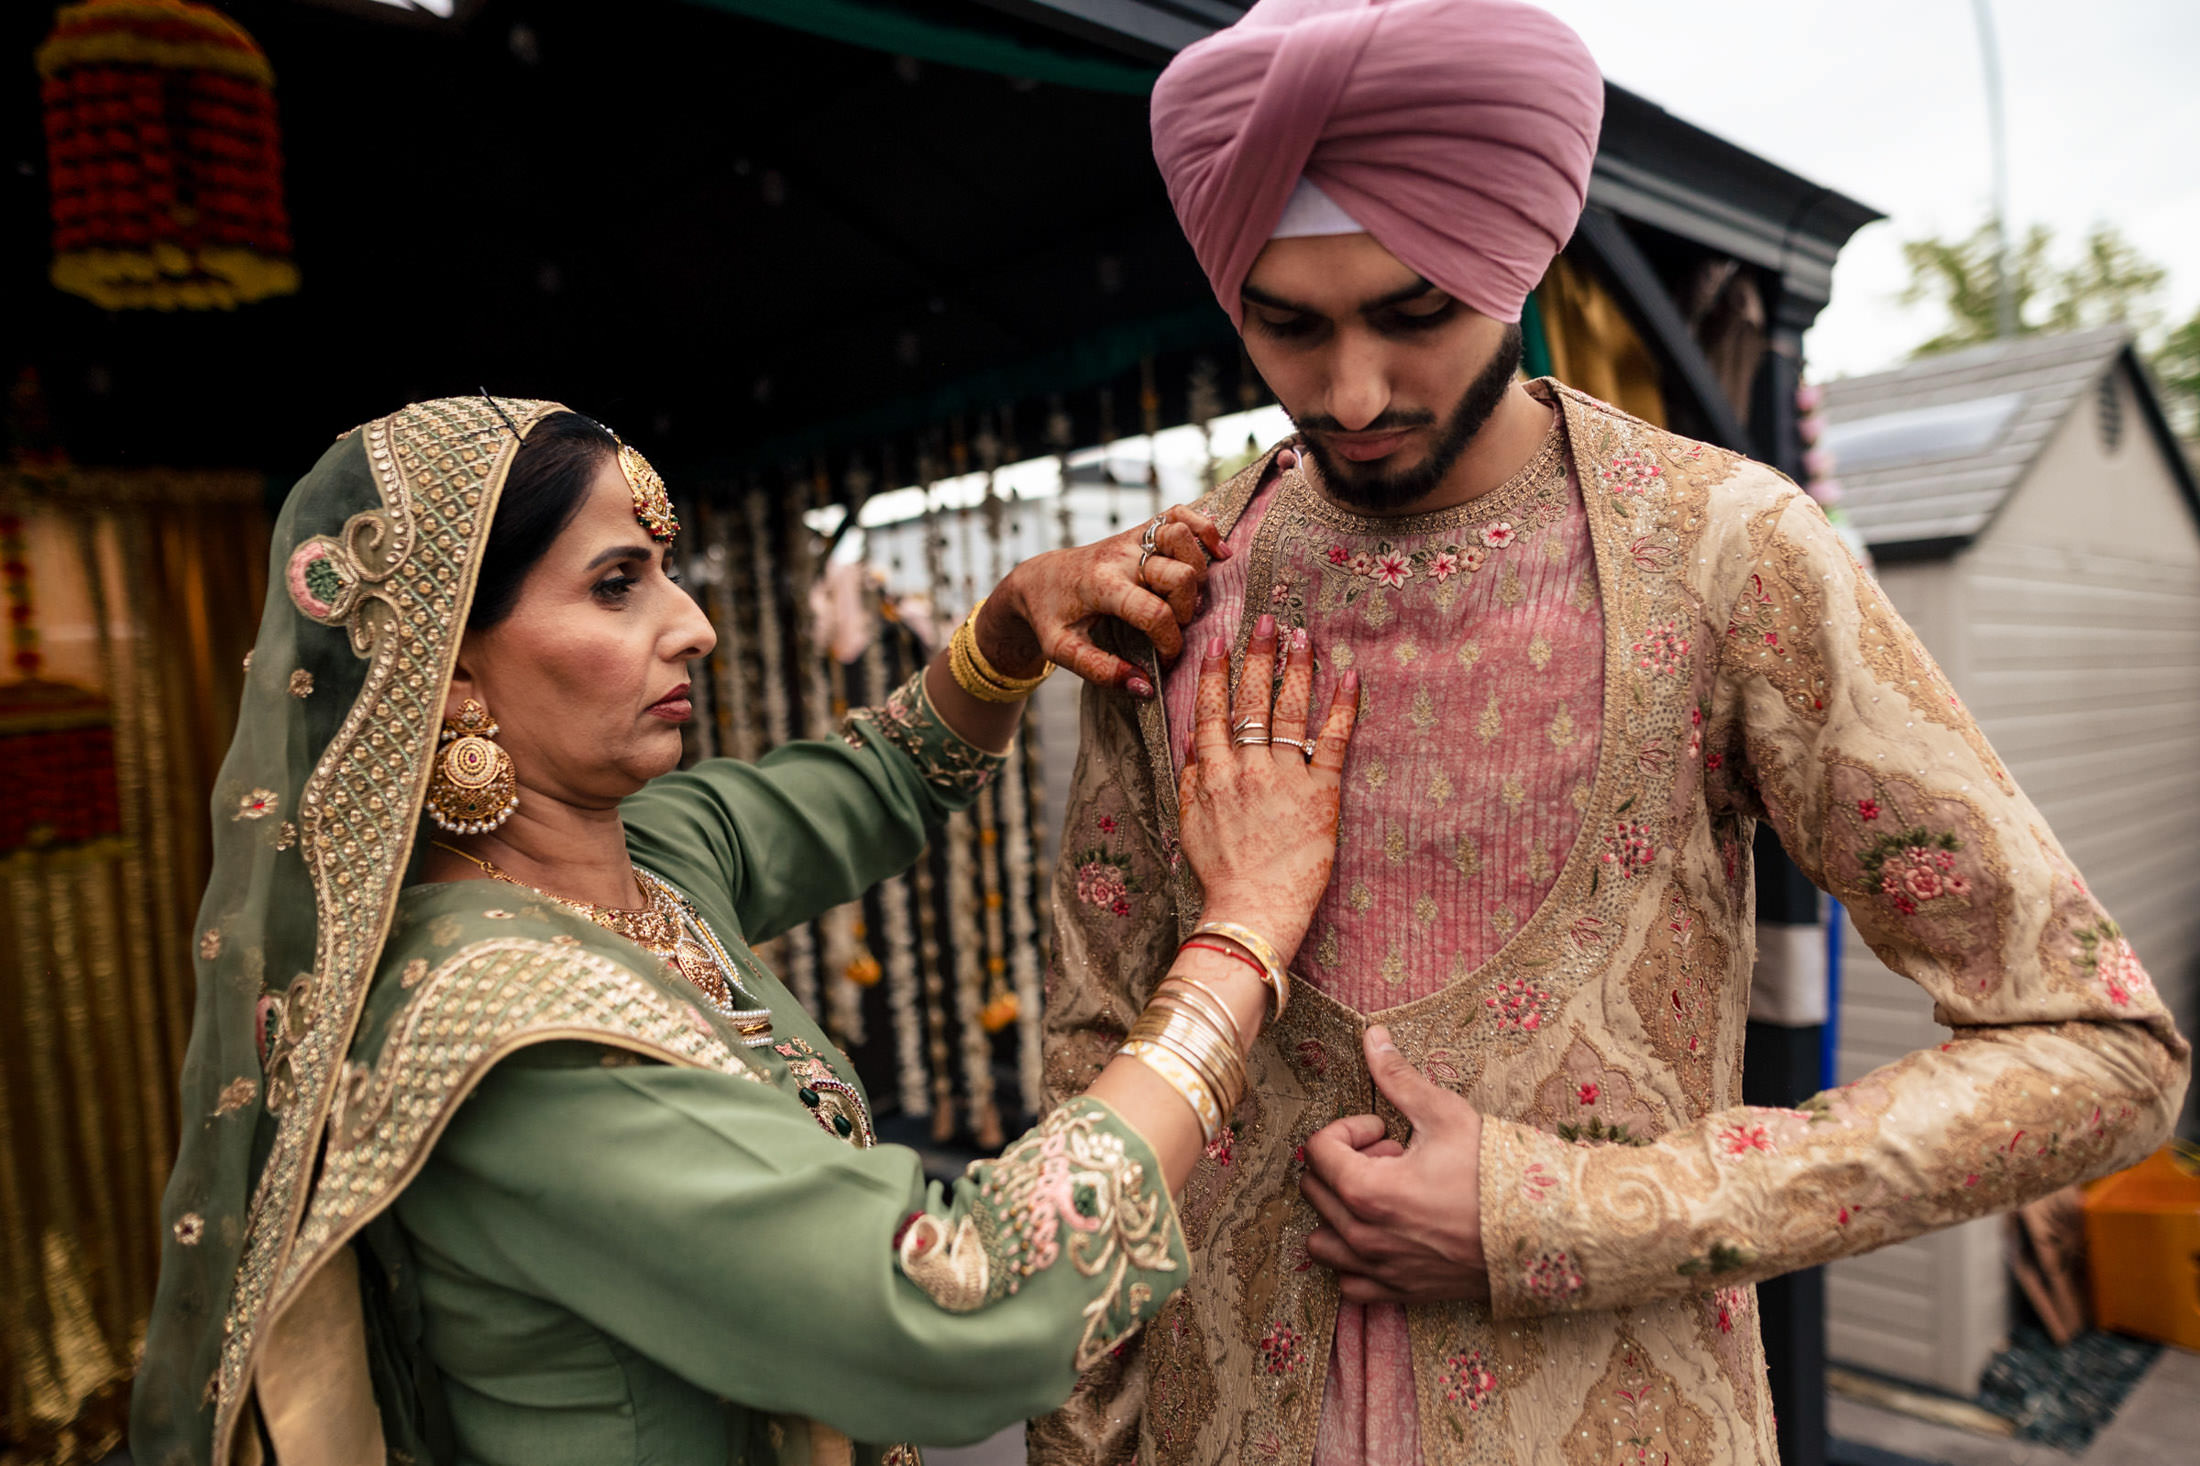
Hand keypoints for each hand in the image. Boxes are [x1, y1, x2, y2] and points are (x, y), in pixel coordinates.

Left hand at [979, 505, 1229, 696]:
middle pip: (1179, 575)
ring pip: (1183, 535)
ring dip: (1197, 571)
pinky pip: (1180, 513)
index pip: (1153, 612)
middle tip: (1173, 627)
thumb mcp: (1062, 651)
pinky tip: (1217, 552)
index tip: (1167, 659)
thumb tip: (1145, 686)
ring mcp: (1132, 537)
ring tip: (1188, 597)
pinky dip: (1204, 528)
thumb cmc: (1050, 617)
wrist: (1038, 579)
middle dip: (1187, 609)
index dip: (1169, 641)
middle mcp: (1120, 555)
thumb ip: (1101, 671)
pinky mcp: (1141, 529)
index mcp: (1101, 586)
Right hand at [1177, 615, 1357, 962]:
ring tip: (1304, 636)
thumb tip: (1195, 740)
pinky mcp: (1321, 792)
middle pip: (1253, 699)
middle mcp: (1246, 766)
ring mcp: (1285, 776)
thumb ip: (1191, 778)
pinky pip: (1334, 739)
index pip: (1212, 710)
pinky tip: (1349, 676)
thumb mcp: (1189, 823)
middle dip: (1260, 654)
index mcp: (1212, 773)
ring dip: (1298, 669)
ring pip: (1291, 710)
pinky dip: (1342, 706)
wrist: (1251, 909)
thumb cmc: (1220, 875)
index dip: (1216, 673)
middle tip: (1269, 620)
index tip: (1220, 642)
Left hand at [1300, 1026, 1490, 1304]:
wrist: (1545, 1230)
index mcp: (1367, 1191)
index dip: (1347, 1129)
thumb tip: (1372, 1037)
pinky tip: (1387, 1234)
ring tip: (1384, 1195)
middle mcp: (1364, 1237)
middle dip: (1346, 1166)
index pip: (1317, 1150)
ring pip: (1322, 1240)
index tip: (1383, 1129)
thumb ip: (1398, 1077)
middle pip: (1315, 1190)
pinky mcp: (1400, 1293)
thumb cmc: (1495, 1172)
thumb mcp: (1445, 1114)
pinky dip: (1355, 1259)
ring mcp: (1381, 1270)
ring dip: (1341, 1212)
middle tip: (1391, 1157)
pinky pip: (1349, 1283)